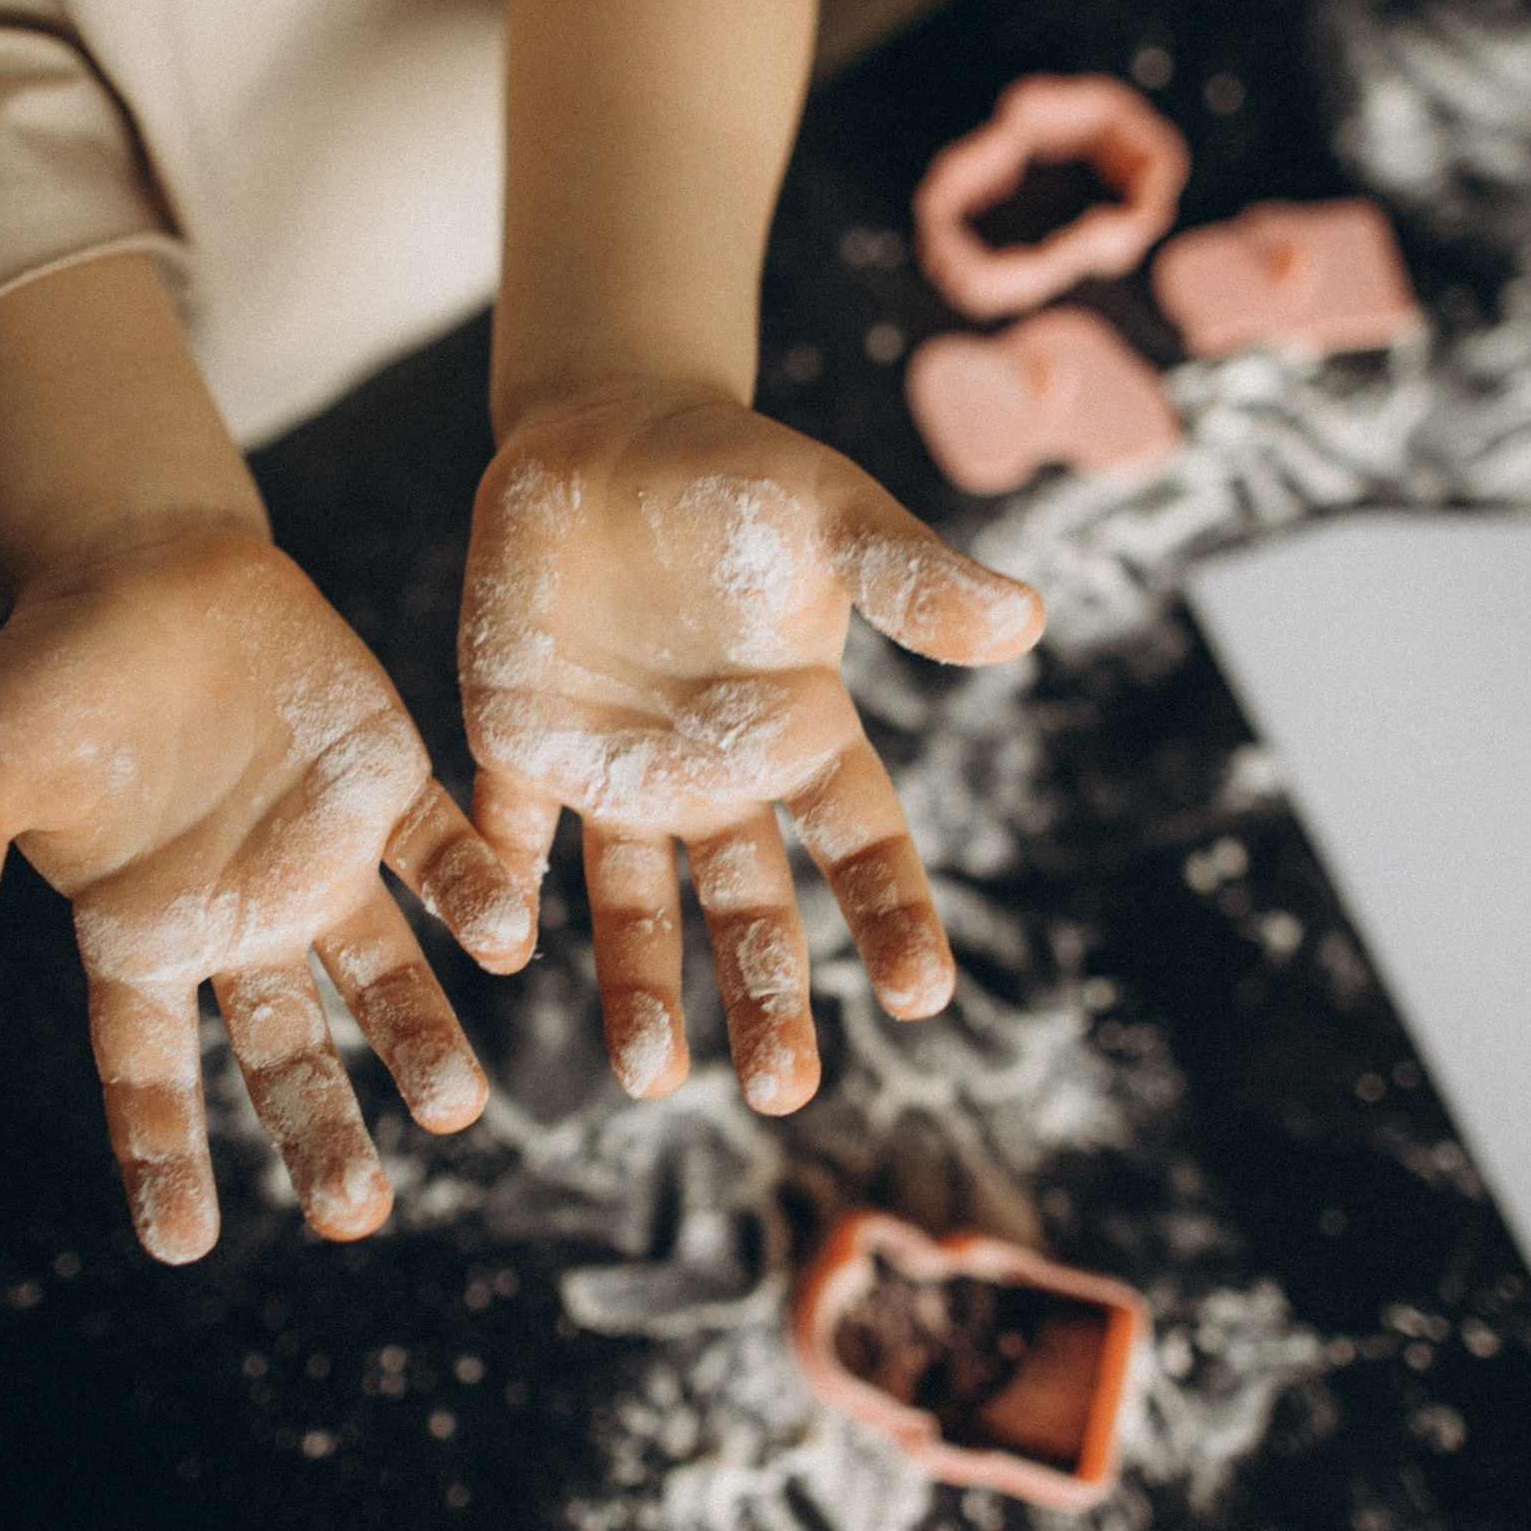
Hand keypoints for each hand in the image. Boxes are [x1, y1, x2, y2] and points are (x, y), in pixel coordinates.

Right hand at [0, 523, 533, 1261]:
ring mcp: (321, 862)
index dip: (162, 1152)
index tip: (182, 1243)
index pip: (148, 1067)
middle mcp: (239, 921)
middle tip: (355, 1214)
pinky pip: (437, 855)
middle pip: (283, 1050)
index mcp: (138, 935)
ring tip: (458, 1105)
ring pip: (381, 975)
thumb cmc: (49, 677)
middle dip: (318, 1128)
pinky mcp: (385, 791)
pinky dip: (471, 891)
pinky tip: (508, 936)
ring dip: (420, 1035)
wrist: (146, 568)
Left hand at [460, 388, 1044, 1113]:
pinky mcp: (522, 748)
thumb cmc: (737, 473)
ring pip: (635, 906)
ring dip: (642, 991)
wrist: (605, 437)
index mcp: (798, 731)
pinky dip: (506, 890)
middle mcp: (713, 776)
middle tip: (781, 1093)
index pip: (860, 844)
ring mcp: (616, 771)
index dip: (893, 917)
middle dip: (769, 998)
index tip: (925, 996)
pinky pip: (510, 836)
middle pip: (751, 910)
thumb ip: (911, 578)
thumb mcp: (831, 515)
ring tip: (648, 1080)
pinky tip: (509, 952)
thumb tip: (1025, 619)